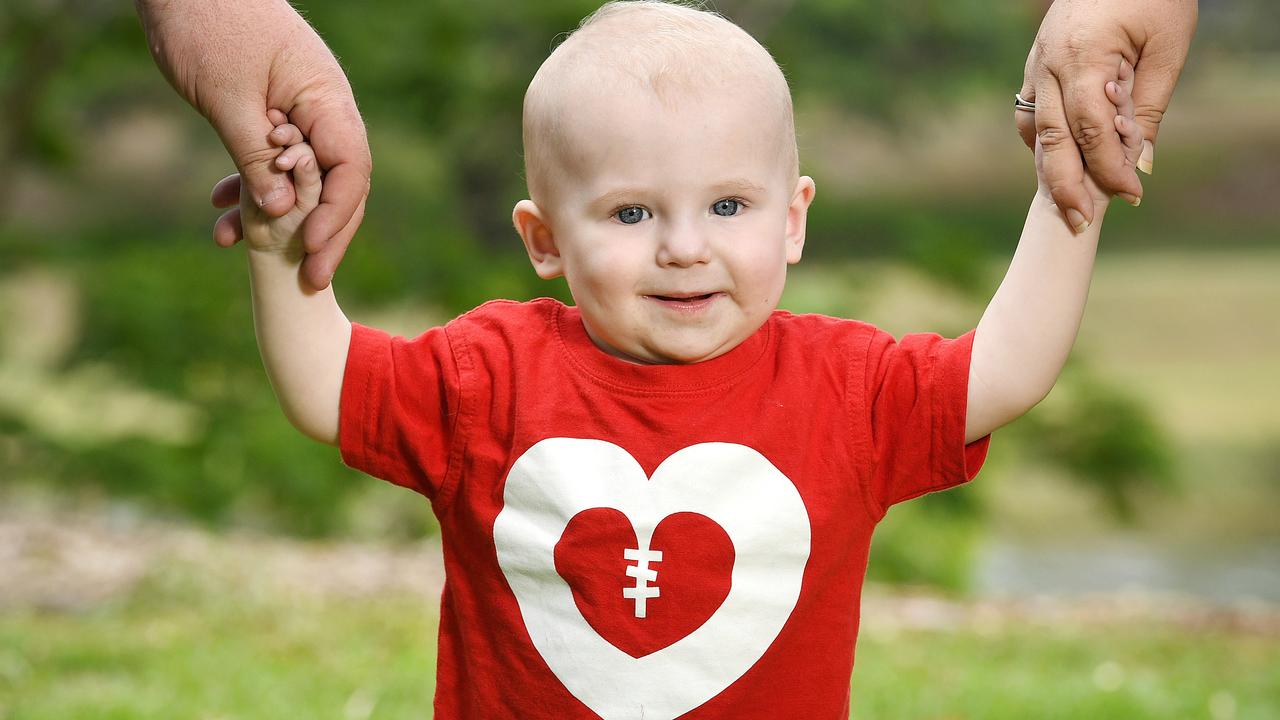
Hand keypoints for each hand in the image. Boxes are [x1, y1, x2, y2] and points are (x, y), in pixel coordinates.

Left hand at [136, 0, 370, 288]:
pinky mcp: (273, 113)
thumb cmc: (207, 24)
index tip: (313, 249)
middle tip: (311, 279)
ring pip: (306, 177)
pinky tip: (222, 211)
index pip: (350, 167)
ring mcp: (300, 111)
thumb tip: (281, 215)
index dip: (337, 214)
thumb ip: (257, 157)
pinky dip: (254, 187)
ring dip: (284, 218)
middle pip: (340, 182)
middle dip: (324, 232)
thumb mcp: (228, 98)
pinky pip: (276, 161)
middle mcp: (323, 108)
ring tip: (257, 256)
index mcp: (325, 98)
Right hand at [1017, 0, 1197, 230]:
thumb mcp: (1166, 45)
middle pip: (1051, 141)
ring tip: (1068, 202)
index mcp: (1082, 56)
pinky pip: (1030, 115)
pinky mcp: (1033, 66)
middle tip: (1080, 223)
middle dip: (1066, 187)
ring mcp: (1034, 65)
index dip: (1110, 167)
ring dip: (1049, 169)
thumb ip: (1149, 103)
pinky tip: (1062, 163)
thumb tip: (1139, 160)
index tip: (1131, 194)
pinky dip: (1043, 143)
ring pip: (1034, 131)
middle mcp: (1048, 64)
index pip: (1092, 129)